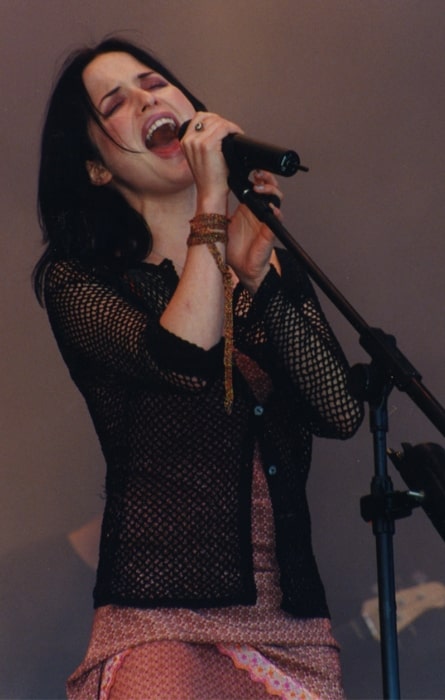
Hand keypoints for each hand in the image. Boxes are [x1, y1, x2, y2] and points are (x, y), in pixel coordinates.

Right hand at [180, 112, 242, 212]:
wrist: (211, 192)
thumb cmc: (210, 178)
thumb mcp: (201, 157)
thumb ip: (203, 141)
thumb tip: (218, 129)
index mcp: (185, 142)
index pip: (199, 118)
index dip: (214, 119)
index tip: (224, 127)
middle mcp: (189, 140)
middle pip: (208, 117)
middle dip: (222, 122)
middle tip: (232, 131)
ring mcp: (197, 142)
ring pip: (217, 121)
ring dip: (229, 125)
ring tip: (235, 133)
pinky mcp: (207, 145)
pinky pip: (223, 127)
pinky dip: (233, 129)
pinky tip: (237, 134)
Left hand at [227, 170, 282, 293]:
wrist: (243, 268)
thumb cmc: (235, 249)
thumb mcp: (222, 225)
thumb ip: (218, 211)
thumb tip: (204, 198)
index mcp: (248, 208)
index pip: (257, 186)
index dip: (257, 176)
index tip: (250, 169)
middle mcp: (259, 212)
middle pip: (269, 188)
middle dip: (266, 178)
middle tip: (257, 174)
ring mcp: (266, 221)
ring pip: (277, 199)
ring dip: (270, 191)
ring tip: (260, 188)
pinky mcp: (270, 232)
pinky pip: (277, 220)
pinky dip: (276, 213)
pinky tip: (271, 208)